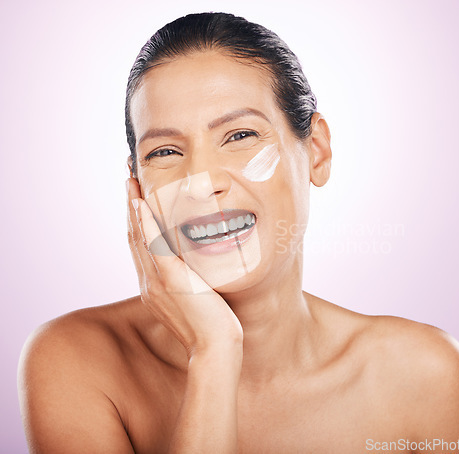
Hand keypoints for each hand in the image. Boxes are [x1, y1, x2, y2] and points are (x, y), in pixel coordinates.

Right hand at [126, 177, 242, 357]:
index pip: (140, 246)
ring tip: (130, 179)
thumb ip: (186, 280)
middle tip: (128, 177)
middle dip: (130, 205)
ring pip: (139, 236)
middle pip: (134, 236)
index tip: (136, 196)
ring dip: (133, 205)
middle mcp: (148, 281)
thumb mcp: (193, 298)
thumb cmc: (211, 325)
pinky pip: (153, 245)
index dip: (136, 219)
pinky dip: (145, 223)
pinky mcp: (171, 279)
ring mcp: (157, 280)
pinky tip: (140, 203)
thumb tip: (193, 266)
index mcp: (153, 285)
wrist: (215, 347)